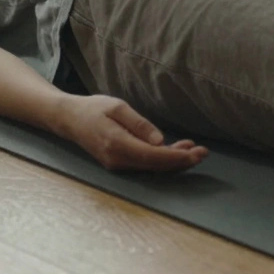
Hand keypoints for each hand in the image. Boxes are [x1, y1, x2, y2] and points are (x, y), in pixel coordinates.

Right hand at [52, 94, 207, 172]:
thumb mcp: (117, 107)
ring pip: (152, 167)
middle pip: (156, 166)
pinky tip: (176, 150)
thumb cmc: (93, 109)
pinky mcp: (120, 163)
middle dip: (181, 161)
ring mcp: (118, 165)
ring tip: (195, 150)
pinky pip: (145, 165)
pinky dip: (162, 159)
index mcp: (117, 145)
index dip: (177, 157)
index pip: (153, 157)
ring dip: (174, 160)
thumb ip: (139, 124)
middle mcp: (118, 160)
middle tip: (204, 152)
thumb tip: (160, 141)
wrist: (69, 119)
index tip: (196, 153)